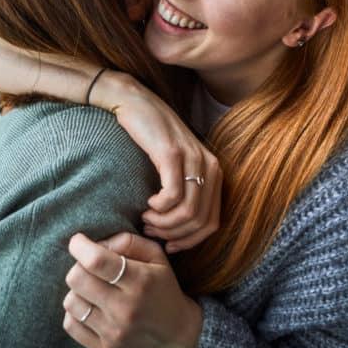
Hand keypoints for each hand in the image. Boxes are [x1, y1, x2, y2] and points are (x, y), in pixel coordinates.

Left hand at [63, 232, 201, 347]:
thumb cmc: (161, 285)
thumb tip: (96, 244)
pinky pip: (71, 324)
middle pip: (77, 279)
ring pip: (70, 301)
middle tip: (89, 267)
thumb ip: (127, 241)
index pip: (96, 261)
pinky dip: (76, 312)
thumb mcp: (155, 255)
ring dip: (77, 290)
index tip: (78, 241)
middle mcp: (126, 309)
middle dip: (78, 266)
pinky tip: (90, 307)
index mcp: (140, 281)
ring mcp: (114, 332)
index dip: (80, 246)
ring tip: (92, 289)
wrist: (175, 331)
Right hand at [92, 72, 221, 252]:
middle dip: (174, 235)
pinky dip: (159, 208)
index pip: (213, 223)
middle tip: (151, 231)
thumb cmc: (150, 137)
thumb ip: (184, 191)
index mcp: (213, 171)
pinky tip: (148, 203)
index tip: (168, 245)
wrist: (133, 102)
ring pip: (188, 213)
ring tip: (146, 219)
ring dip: (164, 224)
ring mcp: (192, 158)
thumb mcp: (174, 166)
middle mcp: (209, 165)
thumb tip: (180, 230)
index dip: (190, 242)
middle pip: (200, 222)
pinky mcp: (172, 154)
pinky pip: (173, 196)